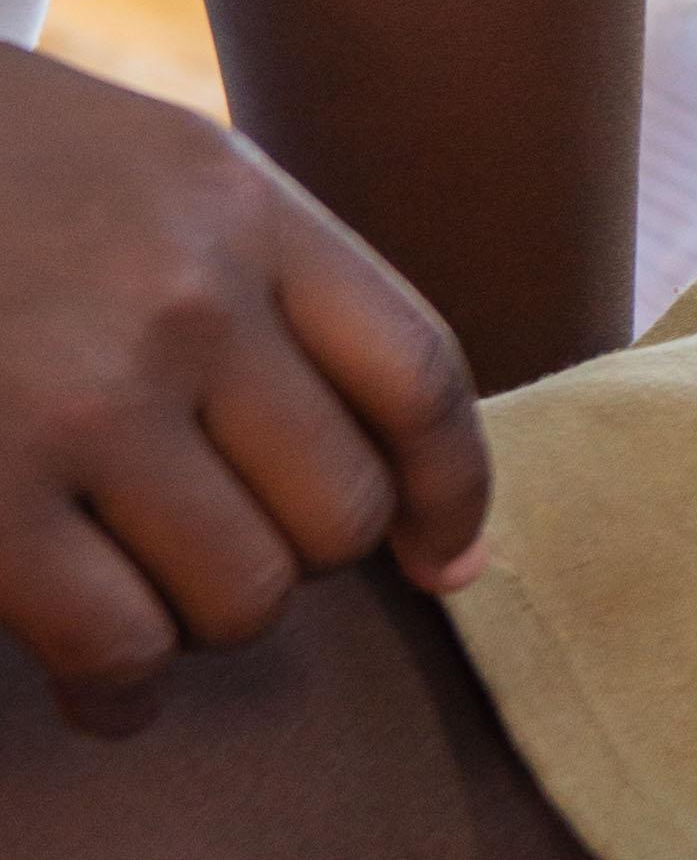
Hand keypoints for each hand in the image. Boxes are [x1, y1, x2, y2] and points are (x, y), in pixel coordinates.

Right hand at [0, 39, 490, 725]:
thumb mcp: (148, 167)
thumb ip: (260, 277)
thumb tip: (385, 470)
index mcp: (241, 208)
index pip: (416, 374)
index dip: (451, 491)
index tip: (441, 557)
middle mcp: (185, 298)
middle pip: (337, 509)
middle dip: (300, 561)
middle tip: (229, 555)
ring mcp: (83, 397)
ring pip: (244, 594)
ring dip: (208, 626)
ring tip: (155, 612)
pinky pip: (115, 642)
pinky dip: (122, 692)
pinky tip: (104, 690)